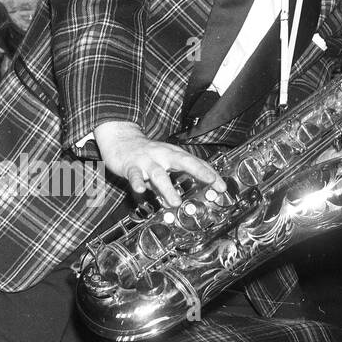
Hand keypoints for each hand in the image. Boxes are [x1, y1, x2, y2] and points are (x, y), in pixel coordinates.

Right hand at [94, 120, 222, 204]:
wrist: (119, 139)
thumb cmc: (146, 154)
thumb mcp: (163, 166)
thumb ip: (172, 182)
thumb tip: (180, 202)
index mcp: (174, 155)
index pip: (196, 163)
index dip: (210, 174)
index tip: (222, 186)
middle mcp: (163, 156)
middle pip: (183, 161)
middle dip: (198, 170)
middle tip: (210, 181)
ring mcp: (147, 160)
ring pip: (159, 174)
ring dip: (168, 188)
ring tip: (175, 202)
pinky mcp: (130, 165)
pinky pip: (135, 175)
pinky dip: (138, 182)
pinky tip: (141, 190)